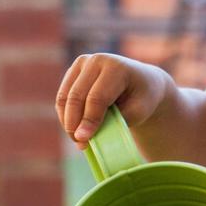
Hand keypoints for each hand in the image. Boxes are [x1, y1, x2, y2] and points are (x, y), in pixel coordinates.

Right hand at [55, 53, 171, 148]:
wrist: (142, 81)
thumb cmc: (142, 98)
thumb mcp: (138, 111)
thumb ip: (113, 121)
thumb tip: (85, 136)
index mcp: (117, 67)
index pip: (97, 97)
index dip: (89, 120)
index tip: (84, 140)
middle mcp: (97, 60)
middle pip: (77, 96)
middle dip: (74, 123)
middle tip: (80, 144)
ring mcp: (83, 63)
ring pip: (65, 97)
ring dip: (68, 121)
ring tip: (78, 141)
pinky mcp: (74, 71)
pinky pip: (62, 96)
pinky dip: (65, 115)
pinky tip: (75, 130)